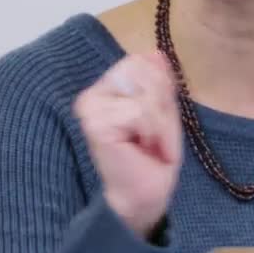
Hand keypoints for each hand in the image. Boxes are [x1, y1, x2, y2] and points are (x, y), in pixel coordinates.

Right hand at [73, 51, 182, 238]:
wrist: (141, 198)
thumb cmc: (151, 161)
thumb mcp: (163, 115)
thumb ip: (159, 84)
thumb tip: (156, 53)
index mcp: (107, 89)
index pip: (140, 62)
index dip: (160, 87)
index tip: (158, 121)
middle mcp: (92, 94)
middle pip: (142, 70)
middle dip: (161, 105)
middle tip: (154, 136)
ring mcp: (90, 106)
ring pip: (145, 92)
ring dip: (159, 123)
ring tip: (151, 145)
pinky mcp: (95, 122)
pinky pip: (141, 110)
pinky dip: (154, 132)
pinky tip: (144, 149)